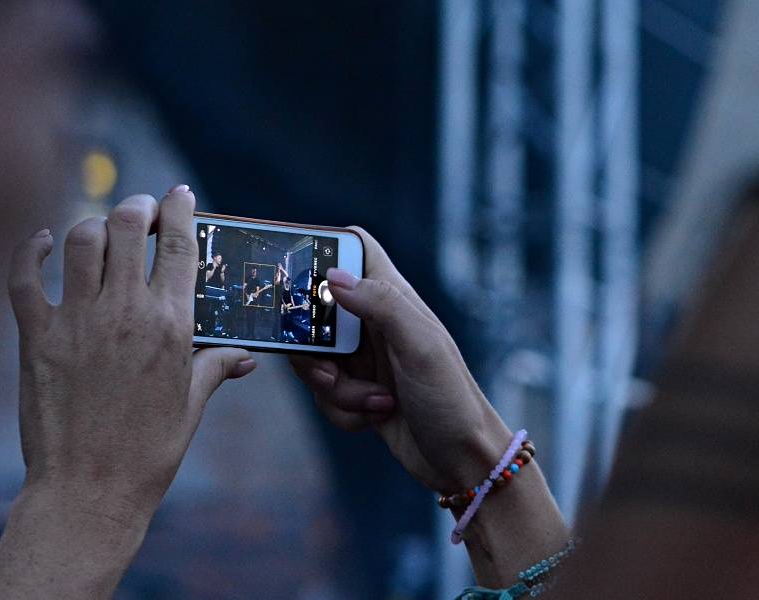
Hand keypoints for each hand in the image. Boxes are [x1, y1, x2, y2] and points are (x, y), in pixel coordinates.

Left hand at [9, 188, 254, 518]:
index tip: (179, 195)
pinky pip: (24, 276)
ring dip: (94, 225)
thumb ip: (215, 368)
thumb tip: (245, 357)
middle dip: (138, 207)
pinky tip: (40, 242)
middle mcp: (125, 311)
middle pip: (128, 226)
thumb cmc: (148, 452)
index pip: (178, 245)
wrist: (89, 490)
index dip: (179, 209)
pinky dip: (29, 251)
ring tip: (103, 231)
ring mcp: (77, 320)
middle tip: (142, 210)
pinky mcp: (36, 336)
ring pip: (80, 239)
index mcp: (170, 325)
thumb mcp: (191, 406)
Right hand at [291, 228, 509, 492]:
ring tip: (375, 401)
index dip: (323, 252)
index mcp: (392, 298)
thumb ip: (381, 304)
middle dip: (314, 348)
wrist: (462, 461)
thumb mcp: (421, 346)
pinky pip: (323, 392)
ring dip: (335, 388)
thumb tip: (333, 277)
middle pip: (314, 311)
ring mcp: (363, 357)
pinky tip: (376, 417)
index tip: (297, 276)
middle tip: (331, 371)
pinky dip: (343, 409)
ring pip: (314, 358)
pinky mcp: (356, 390)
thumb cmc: (452, 399)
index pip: (354, 249)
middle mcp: (374, 322)